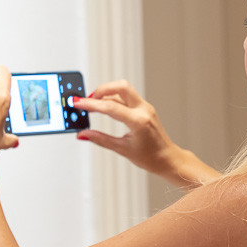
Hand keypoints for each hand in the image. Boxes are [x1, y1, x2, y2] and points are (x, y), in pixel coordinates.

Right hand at [76, 80, 216, 186]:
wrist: (168, 159)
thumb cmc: (150, 157)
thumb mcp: (122, 149)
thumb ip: (100, 139)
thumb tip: (83, 135)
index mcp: (138, 121)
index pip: (110, 106)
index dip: (91, 104)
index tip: (78, 103)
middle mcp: (143, 110)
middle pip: (120, 87)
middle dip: (101, 90)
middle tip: (87, 100)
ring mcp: (145, 107)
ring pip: (124, 89)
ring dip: (107, 92)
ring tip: (93, 103)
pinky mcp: (144, 108)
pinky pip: (127, 97)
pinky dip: (114, 98)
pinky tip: (105, 106)